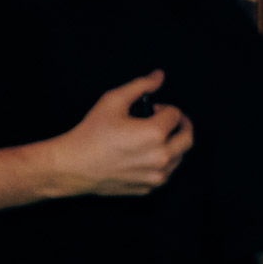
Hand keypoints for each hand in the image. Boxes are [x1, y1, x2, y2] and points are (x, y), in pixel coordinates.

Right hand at [46, 71, 193, 197]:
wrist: (74, 166)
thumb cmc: (91, 133)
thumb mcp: (113, 100)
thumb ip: (141, 85)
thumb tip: (159, 76)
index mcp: (155, 134)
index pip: (176, 114)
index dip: (165, 108)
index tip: (152, 109)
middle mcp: (161, 157)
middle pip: (188, 138)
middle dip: (180, 125)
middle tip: (166, 120)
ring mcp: (156, 176)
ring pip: (180, 157)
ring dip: (173, 144)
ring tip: (152, 137)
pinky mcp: (149, 188)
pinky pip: (167, 173)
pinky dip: (163, 162)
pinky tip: (145, 154)